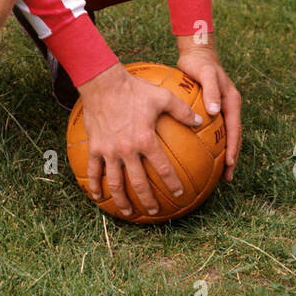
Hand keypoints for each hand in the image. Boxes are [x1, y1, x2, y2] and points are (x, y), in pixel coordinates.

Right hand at [77, 63, 204, 217]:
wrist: (103, 83)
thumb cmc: (135, 89)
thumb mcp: (163, 97)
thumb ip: (183, 111)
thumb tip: (201, 120)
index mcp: (145, 140)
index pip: (163, 168)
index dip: (172, 183)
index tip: (180, 193)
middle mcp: (127, 150)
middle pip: (139, 183)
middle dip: (148, 200)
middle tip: (155, 211)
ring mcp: (109, 151)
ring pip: (115, 183)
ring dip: (122, 200)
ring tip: (128, 213)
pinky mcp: (95, 147)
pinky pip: (94, 171)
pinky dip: (95, 185)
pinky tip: (97, 196)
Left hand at [174, 43, 241, 181]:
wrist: (197, 54)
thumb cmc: (200, 63)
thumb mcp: (206, 74)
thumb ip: (211, 92)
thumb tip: (214, 112)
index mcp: (232, 102)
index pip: (235, 129)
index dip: (233, 147)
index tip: (230, 162)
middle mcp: (229, 108)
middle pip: (234, 137)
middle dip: (232, 158)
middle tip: (227, 177)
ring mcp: (222, 110)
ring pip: (225, 137)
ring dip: (224, 154)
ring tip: (217, 173)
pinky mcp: (212, 110)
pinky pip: (213, 131)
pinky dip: (210, 144)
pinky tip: (199, 155)